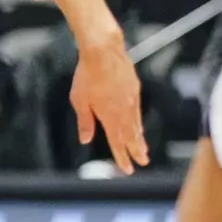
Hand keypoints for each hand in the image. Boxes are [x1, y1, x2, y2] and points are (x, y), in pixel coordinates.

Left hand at [71, 34, 148, 172]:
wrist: (103, 52)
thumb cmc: (87, 75)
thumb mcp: (79, 100)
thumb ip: (85, 121)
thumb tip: (85, 140)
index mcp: (109, 116)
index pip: (117, 142)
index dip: (122, 157)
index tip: (127, 169)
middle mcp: (124, 111)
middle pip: (131, 135)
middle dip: (136, 151)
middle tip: (142, 163)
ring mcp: (132, 100)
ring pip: (136, 124)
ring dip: (139, 138)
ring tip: (142, 149)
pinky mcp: (135, 89)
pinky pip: (137, 111)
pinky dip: (138, 122)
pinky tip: (138, 125)